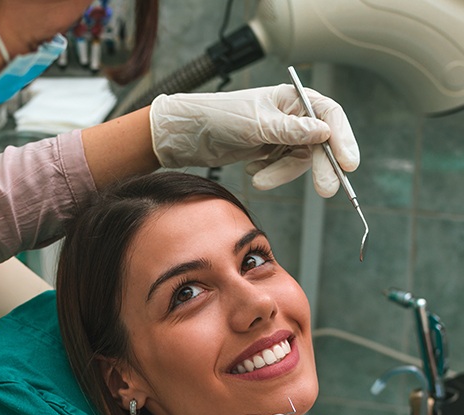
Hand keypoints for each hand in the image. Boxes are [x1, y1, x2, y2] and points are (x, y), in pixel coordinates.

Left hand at [149, 84, 358, 197]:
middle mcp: (292, 116)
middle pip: (320, 143)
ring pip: (298, 162)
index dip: (343, 139)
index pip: (329, 116)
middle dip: (321, 167)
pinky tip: (251, 168)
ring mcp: (282, 136)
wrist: (190, 134)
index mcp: (293, 98)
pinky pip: (281, 169)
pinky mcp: (270, 152)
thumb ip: (291, 131)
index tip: (349, 164)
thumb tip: (325, 133)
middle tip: (326, 190)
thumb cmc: (221, 118)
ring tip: (257, 179)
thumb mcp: (257, 125)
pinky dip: (269, 174)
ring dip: (280, 174)